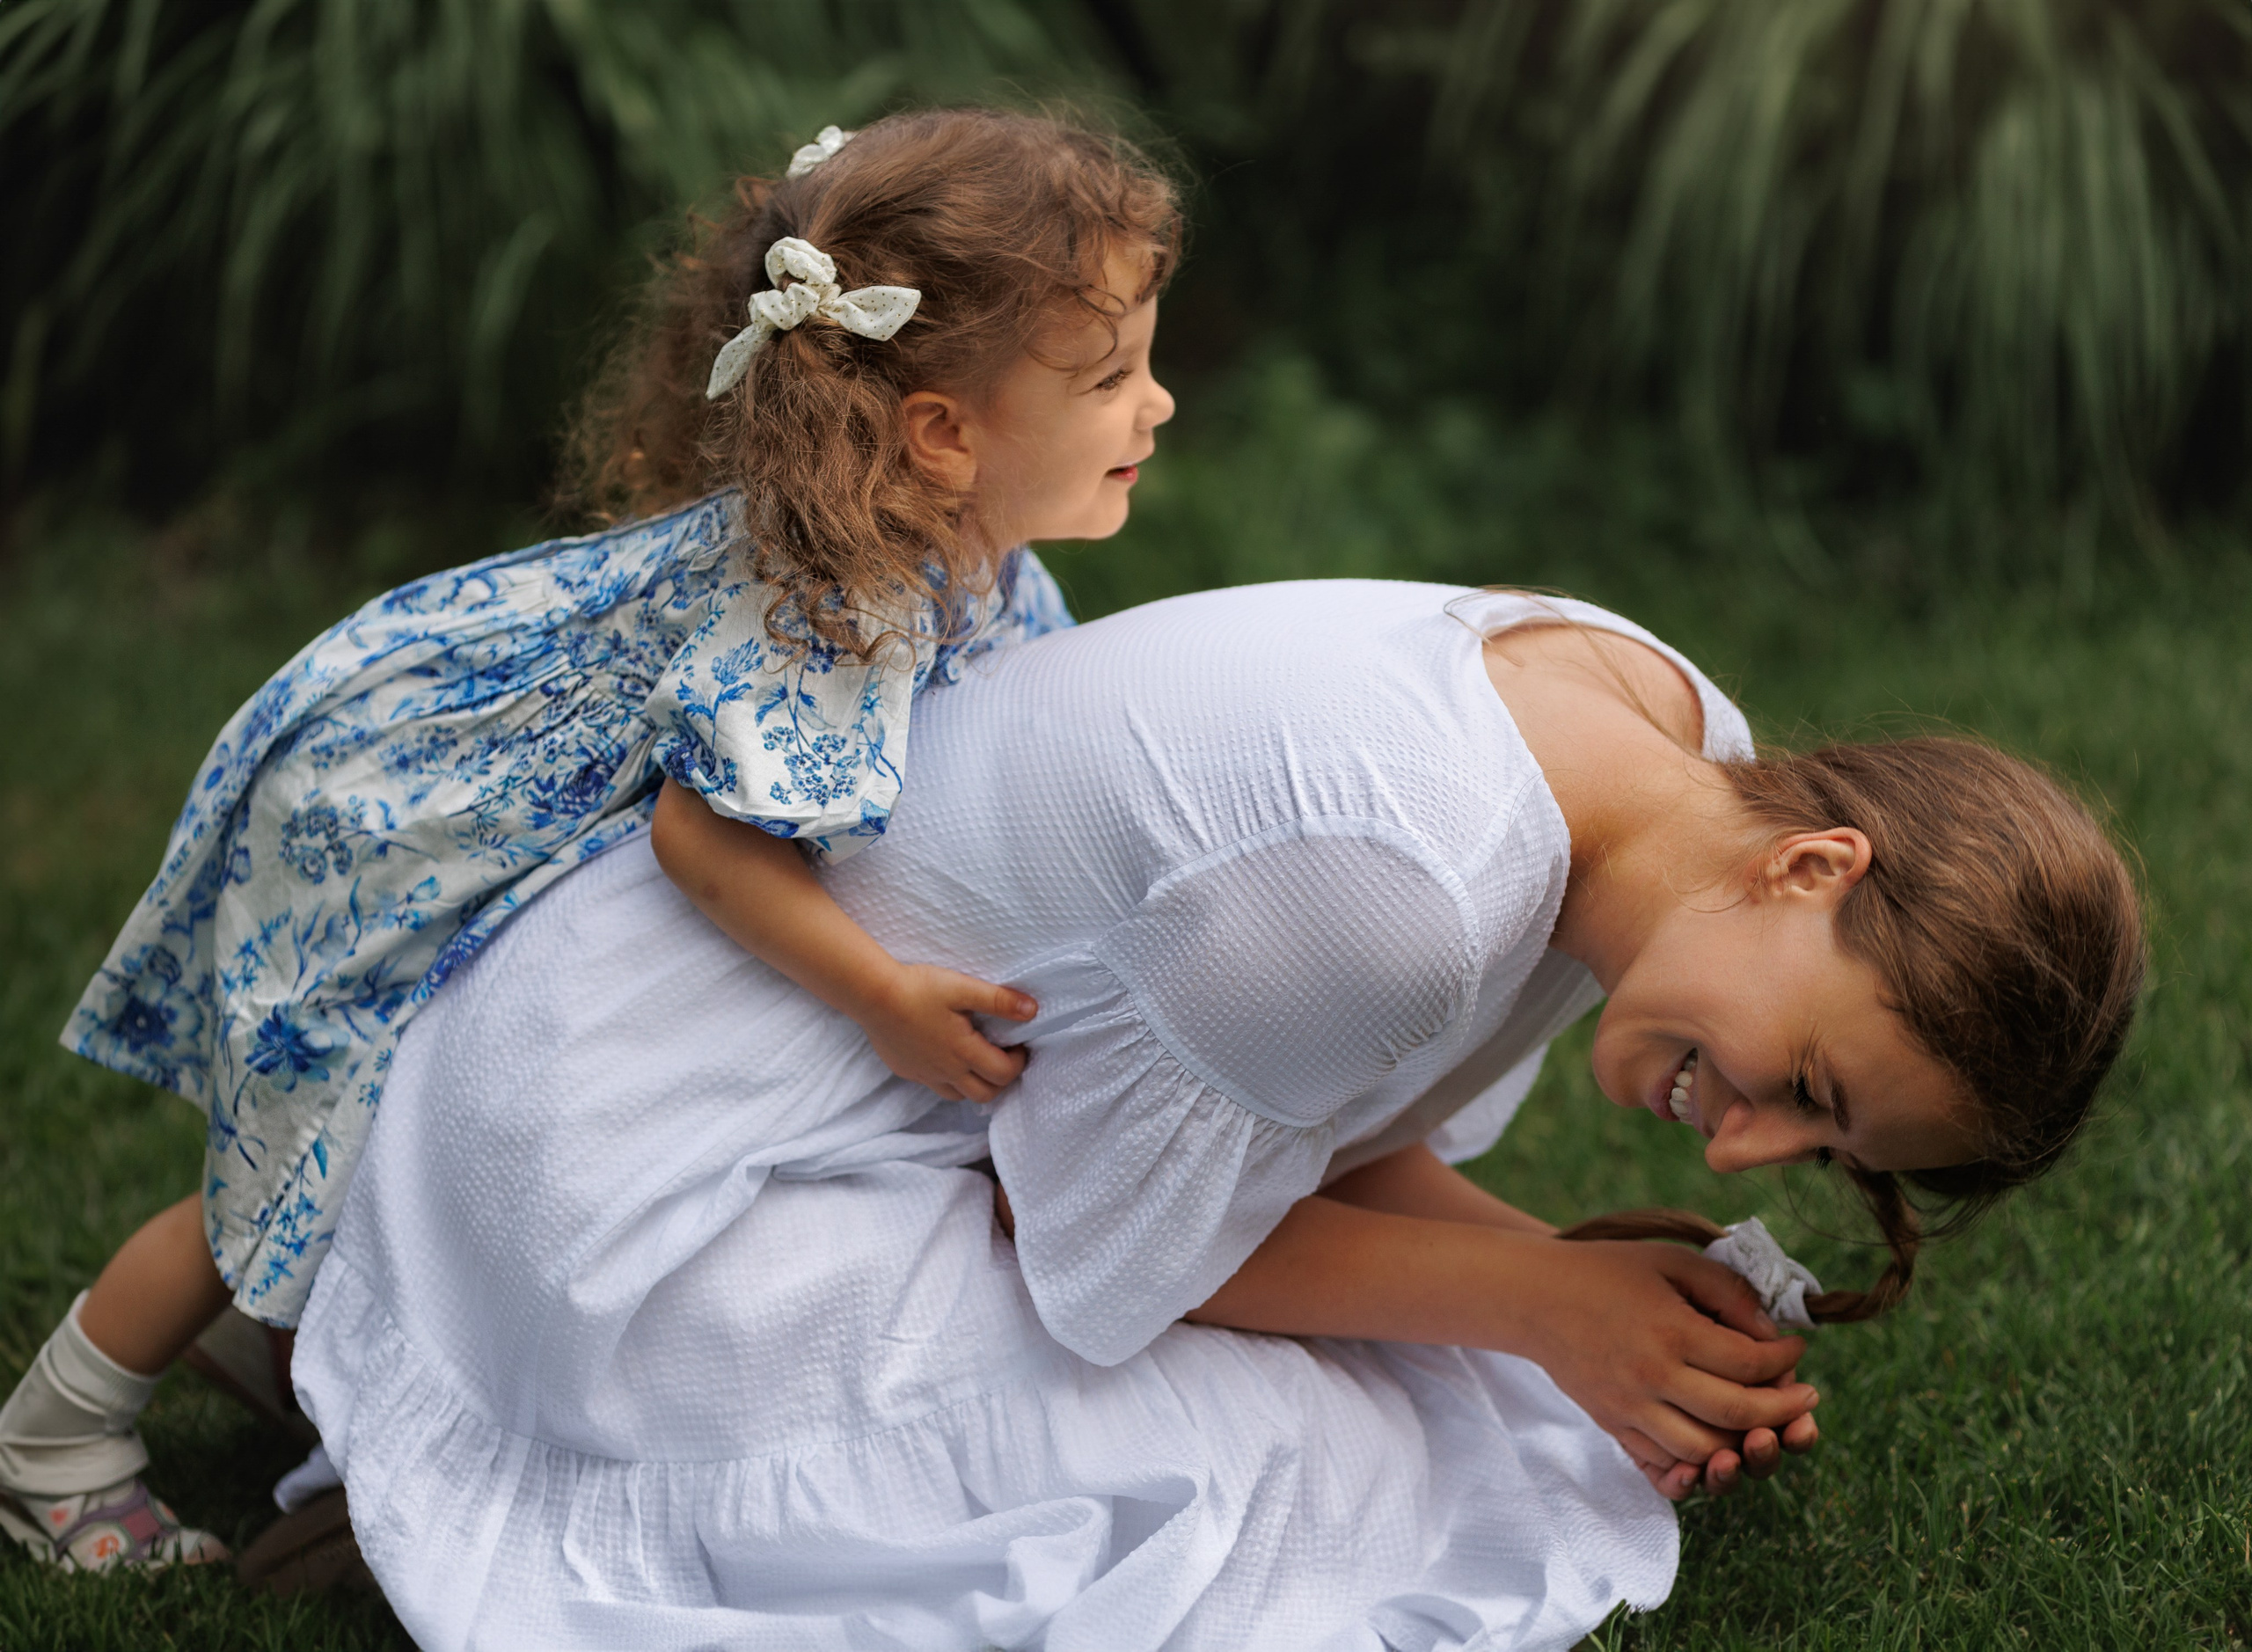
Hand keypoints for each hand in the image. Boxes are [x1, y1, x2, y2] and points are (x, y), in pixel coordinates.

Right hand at [861, 964, 1036, 1101]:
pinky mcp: (906, 1070)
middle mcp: (945, 1070)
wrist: (872, 996)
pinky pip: (934, 1085)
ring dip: (975, 1083)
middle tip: (1003, 1055)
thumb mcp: (963, 988)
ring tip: (977, 1058)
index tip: (1018, 1044)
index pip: (1004, 1073)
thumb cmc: (919, 989)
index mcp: (963, 1051)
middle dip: (1001, 1079)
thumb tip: (1033, 1010)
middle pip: (985, 1094)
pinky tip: (945, 1054)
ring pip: (959, 1095)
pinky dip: (948, 1078)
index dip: (1019, 1062)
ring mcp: (924, 1074)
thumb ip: (999, 1000)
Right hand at [1512, 1238, 1819, 1502]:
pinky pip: (1665, 1460)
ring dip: (1744, 1440)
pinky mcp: (1612, 1424)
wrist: (1533, 1296)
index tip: (1797, 1349)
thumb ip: (1727, 1291)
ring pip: (1705, 1449)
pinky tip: (1718, 1433)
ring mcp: (1629, 1407)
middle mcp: (1651, 1376)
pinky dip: (1700, 1455)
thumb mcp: (1670, 1261)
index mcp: (1670, 1331)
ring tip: (1764, 1420)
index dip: (1785, 1360)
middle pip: (1736, 1414)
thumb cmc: (1607, 1270)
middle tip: (1805, 1397)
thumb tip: (1771, 1332)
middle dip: (1783, 1410)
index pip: (1749, 1362)